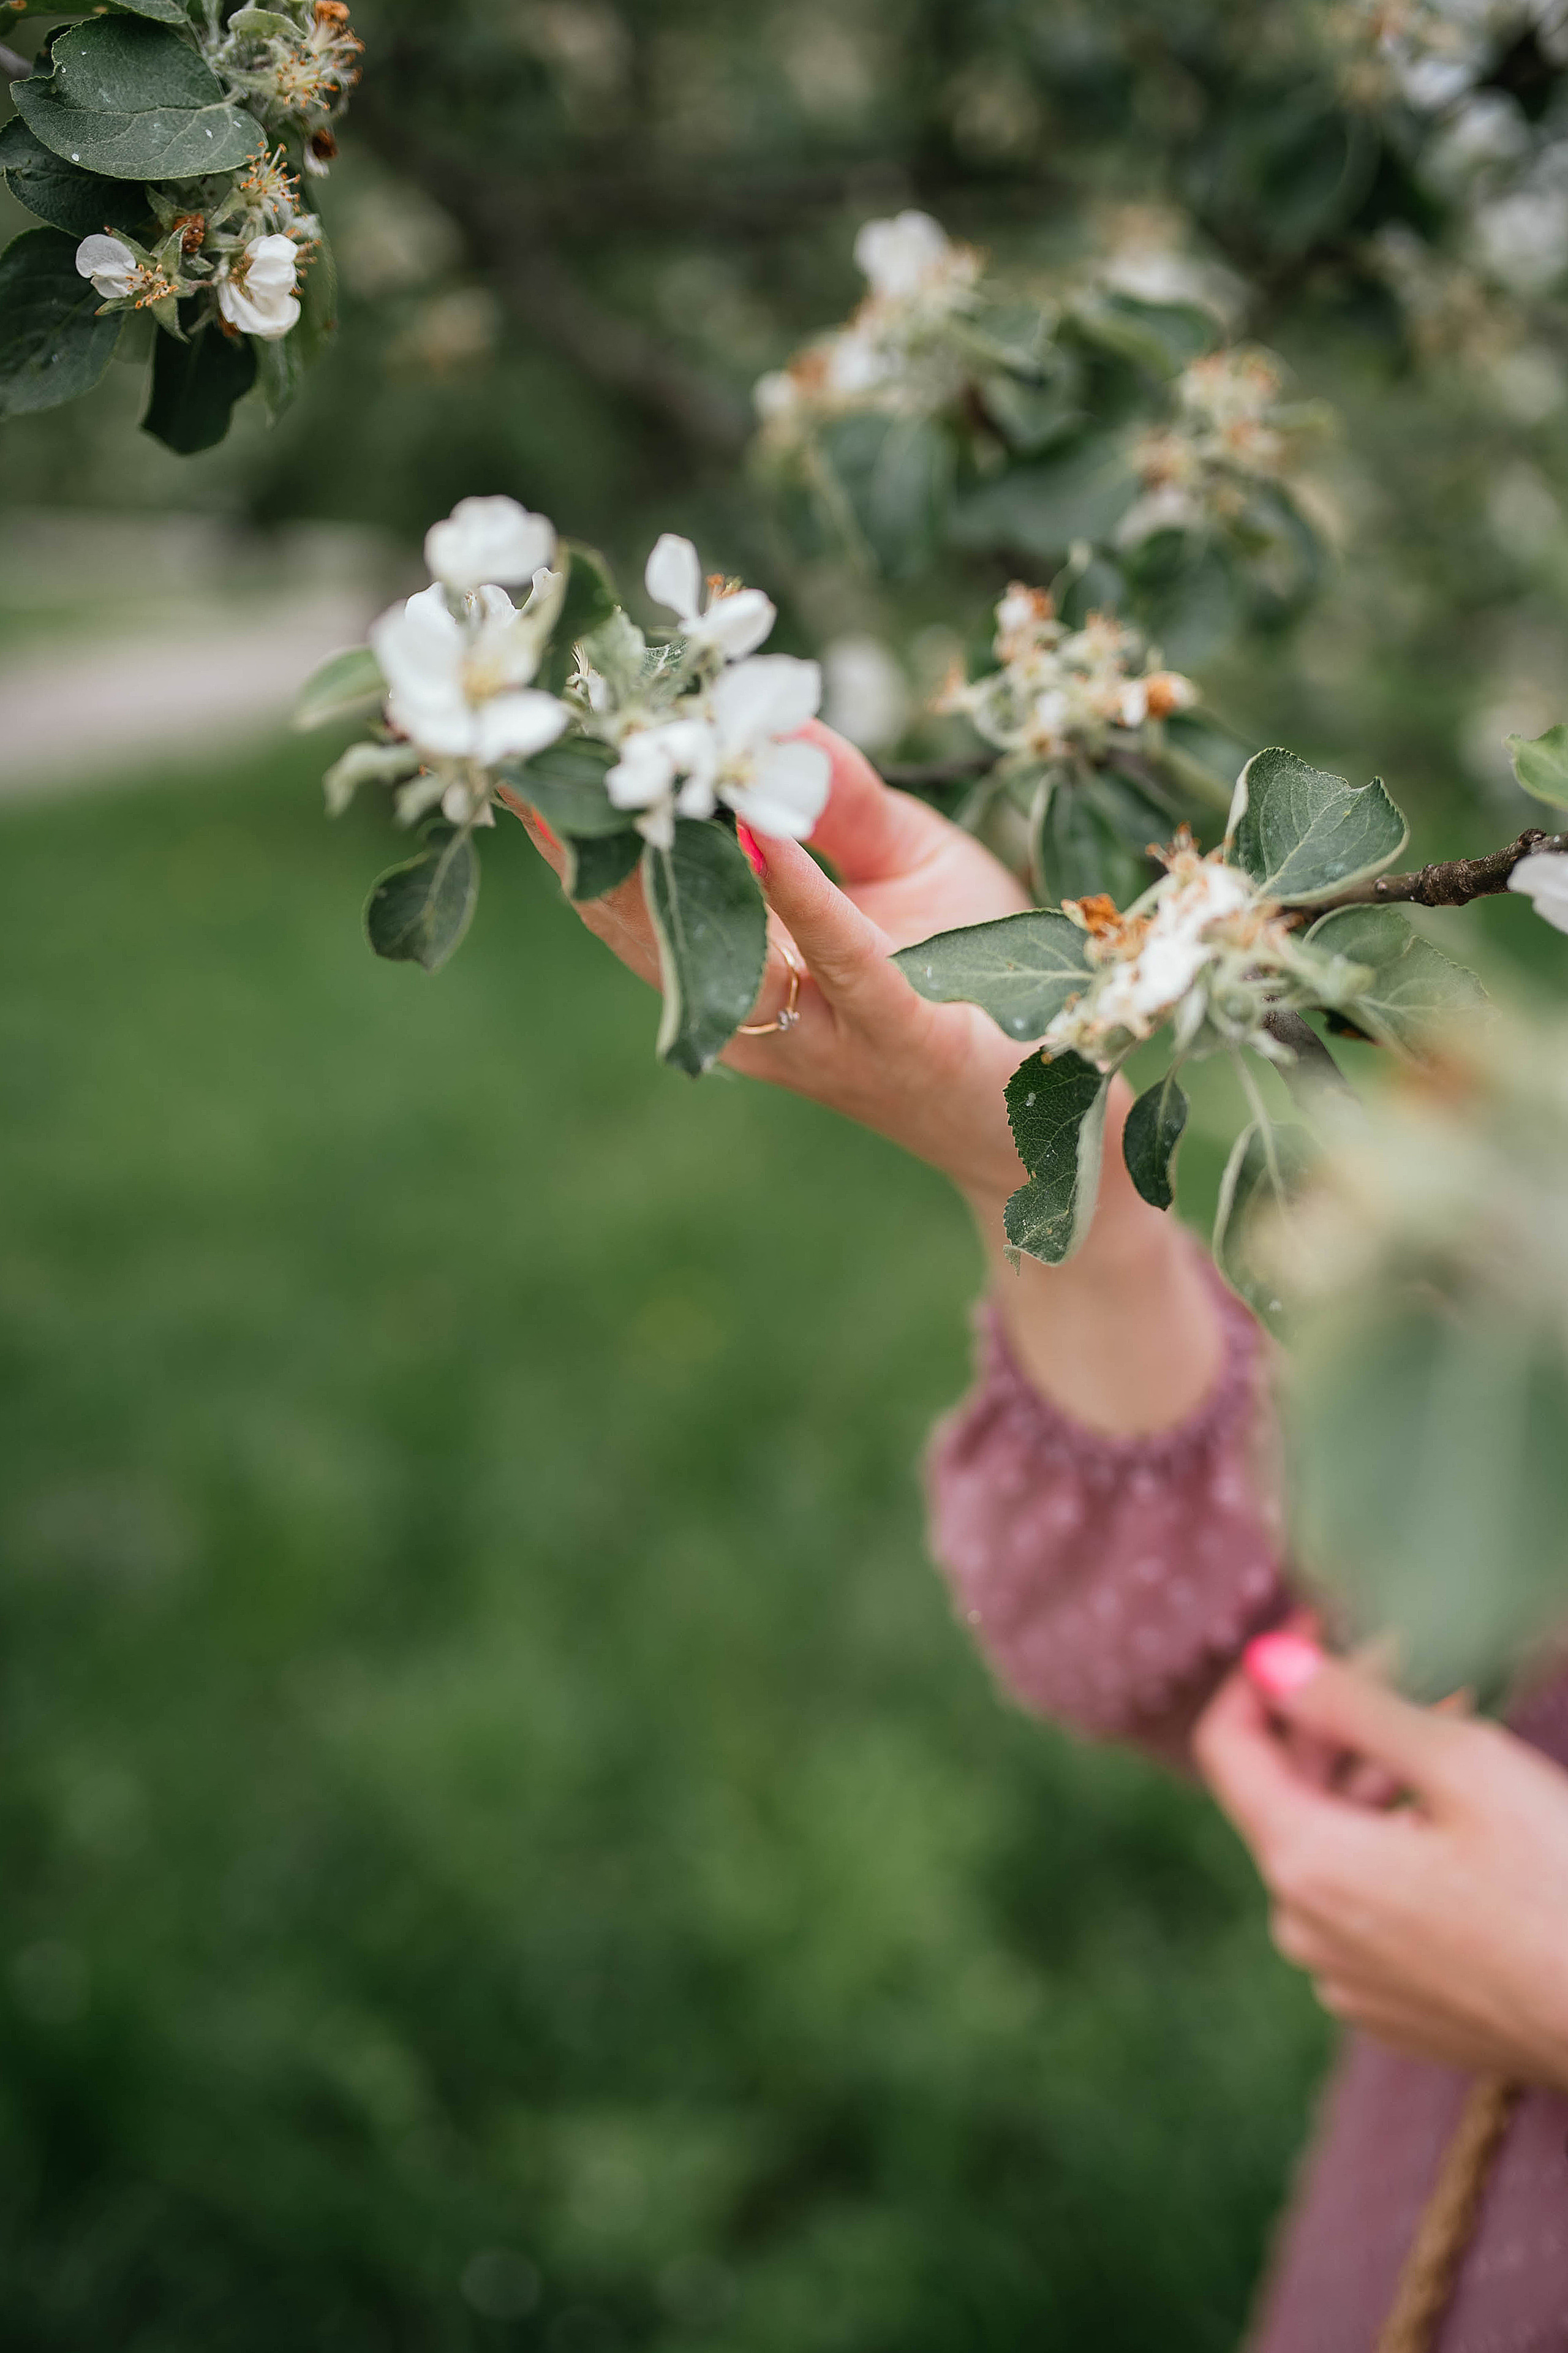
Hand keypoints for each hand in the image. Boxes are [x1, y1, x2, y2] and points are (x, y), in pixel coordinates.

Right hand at [504, 720, 1036, 1204]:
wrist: (1047, 1118)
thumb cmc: (975, 981)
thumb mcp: (906, 862)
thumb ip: (840, 796)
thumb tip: (777, 707)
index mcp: (738, 968)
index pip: (630, 891)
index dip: (579, 818)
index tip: (536, 730)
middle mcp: (750, 1011)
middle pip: (638, 920)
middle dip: (587, 832)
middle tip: (542, 737)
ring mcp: (816, 1034)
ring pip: (713, 945)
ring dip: (667, 858)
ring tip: (628, 766)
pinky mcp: (895, 1036)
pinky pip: (835, 957)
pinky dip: (797, 891)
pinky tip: (763, 830)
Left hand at [1194, 1634, 1567, 2088]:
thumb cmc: (1566, 1888)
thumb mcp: (1465, 1766)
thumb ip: (1352, 1705)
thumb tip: (1267, 1660)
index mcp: (1304, 1865)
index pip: (1226, 1746)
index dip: (1264, 1675)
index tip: (1318, 1626)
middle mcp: (1303, 1929)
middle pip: (1285, 1794)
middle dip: (1341, 1720)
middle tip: (1417, 1663)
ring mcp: (1347, 1978)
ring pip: (1333, 1846)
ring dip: (1378, 1777)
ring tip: (1458, 1724)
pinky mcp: (1395, 2008)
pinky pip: (1367, 1903)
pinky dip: (1397, 1844)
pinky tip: (1466, 1818)